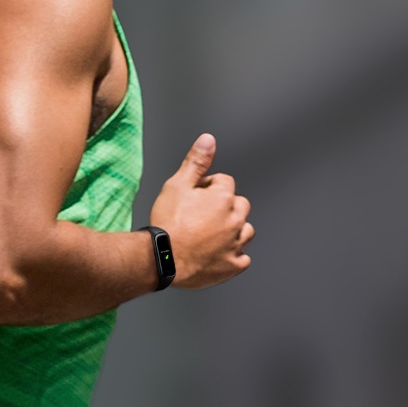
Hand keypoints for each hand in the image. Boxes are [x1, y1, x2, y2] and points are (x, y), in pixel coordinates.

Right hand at [147, 133, 253, 288]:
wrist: (161, 258)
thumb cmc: (167, 223)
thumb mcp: (177, 185)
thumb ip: (196, 162)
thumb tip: (208, 140)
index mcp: (224, 198)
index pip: (225, 183)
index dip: (208, 187)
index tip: (194, 197)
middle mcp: (235, 220)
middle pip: (240, 206)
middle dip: (225, 207)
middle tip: (201, 216)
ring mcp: (235, 244)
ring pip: (246, 231)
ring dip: (233, 230)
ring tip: (210, 235)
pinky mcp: (232, 266)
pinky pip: (243, 259)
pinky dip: (234, 256)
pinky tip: (218, 254)